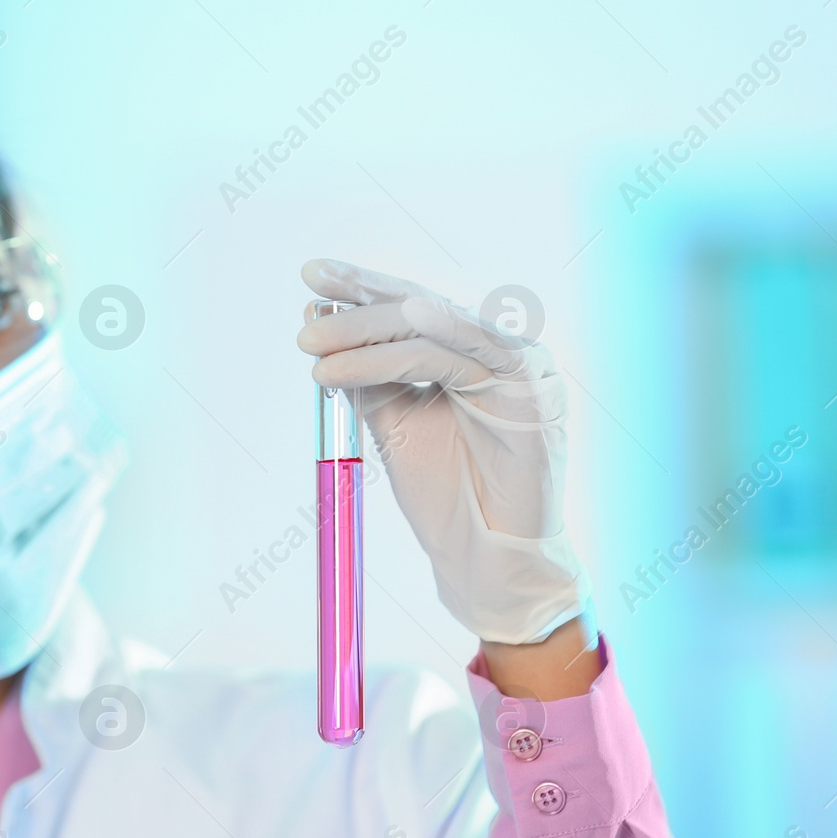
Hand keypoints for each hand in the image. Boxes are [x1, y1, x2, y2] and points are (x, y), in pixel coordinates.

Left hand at [297, 259, 593, 646]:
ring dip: (363, 332)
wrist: (485, 556)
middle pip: (423, 305)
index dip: (364, 289)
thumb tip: (322, 332)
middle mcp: (500, 349)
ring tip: (311, 346)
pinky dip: (388, 359)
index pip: (414, 307)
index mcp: (474, 354)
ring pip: (430, 325)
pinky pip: (447, 358)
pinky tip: (341, 371)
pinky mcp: (530, 385)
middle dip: (359, 300)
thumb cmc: (450, 496)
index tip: (311, 281)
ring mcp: (520, 363)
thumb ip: (372, 378)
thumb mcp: (396, 424)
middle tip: (306, 306)